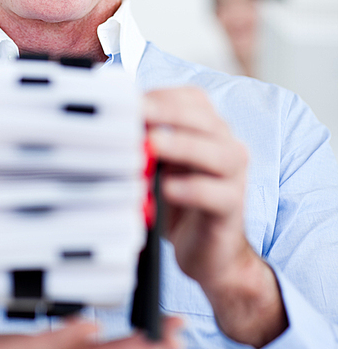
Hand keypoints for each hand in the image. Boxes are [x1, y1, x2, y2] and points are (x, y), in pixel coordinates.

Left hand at [144, 87, 286, 347]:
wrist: (210, 252)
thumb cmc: (180, 201)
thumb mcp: (160, 165)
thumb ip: (146, 143)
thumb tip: (112, 125)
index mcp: (209, 130)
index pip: (192, 99)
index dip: (162, 96)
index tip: (131, 99)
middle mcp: (227, 146)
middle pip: (205, 119)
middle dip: (169, 112)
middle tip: (138, 113)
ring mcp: (235, 177)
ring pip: (218, 153)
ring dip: (182, 145)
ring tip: (151, 145)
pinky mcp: (233, 208)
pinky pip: (217, 194)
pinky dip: (190, 189)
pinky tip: (167, 189)